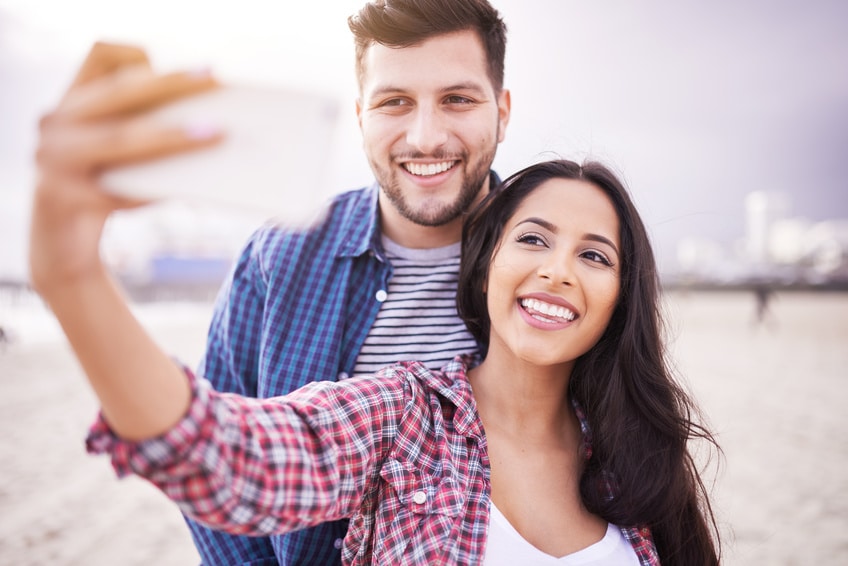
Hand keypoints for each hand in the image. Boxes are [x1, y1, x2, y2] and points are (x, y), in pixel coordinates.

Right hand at [29, 42, 221, 297]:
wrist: (63, 243)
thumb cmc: (108, 187)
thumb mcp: (125, 153)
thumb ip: (151, 129)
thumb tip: (214, 123)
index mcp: (72, 101)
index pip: (101, 56)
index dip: (139, 56)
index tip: (181, 65)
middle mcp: (55, 122)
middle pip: (118, 91)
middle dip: (171, 84)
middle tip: (214, 81)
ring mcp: (51, 158)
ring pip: (120, 138)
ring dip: (171, 136)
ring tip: (215, 134)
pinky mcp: (62, 196)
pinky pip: (117, 187)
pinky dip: (152, 186)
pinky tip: (185, 188)